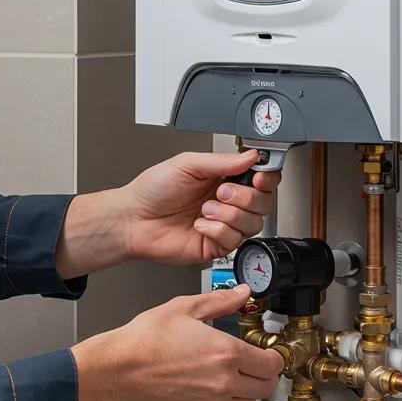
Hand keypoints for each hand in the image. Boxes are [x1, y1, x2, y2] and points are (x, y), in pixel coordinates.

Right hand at [71, 285, 283, 400]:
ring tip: (234, 375)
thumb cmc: (145, 339)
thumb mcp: (186, 308)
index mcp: (226, 354)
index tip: (269, 352)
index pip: (271, 364)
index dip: (274, 357)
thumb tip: (241, 293)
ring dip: (247, 391)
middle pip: (265, 388)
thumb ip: (220, 301)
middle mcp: (222, 382)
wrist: (117, 368)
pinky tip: (208, 384)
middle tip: (256, 363)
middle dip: (265, 375)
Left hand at [120, 150, 280, 265]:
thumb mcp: (188, 164)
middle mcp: (229, 201)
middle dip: (246, 196)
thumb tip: (252, 156)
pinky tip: (199, 225)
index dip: (267, 178)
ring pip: (254, 223)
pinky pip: (234, 240)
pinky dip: (217, 230)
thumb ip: (223, 160)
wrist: (134, 219)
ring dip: (229, 214)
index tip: (258, 177)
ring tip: (206, 209)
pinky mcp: (217, 245)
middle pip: (264, 202)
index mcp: (225, 177)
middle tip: (221, 191)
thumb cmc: (153, 190)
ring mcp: (224, 224)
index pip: (262, 177)